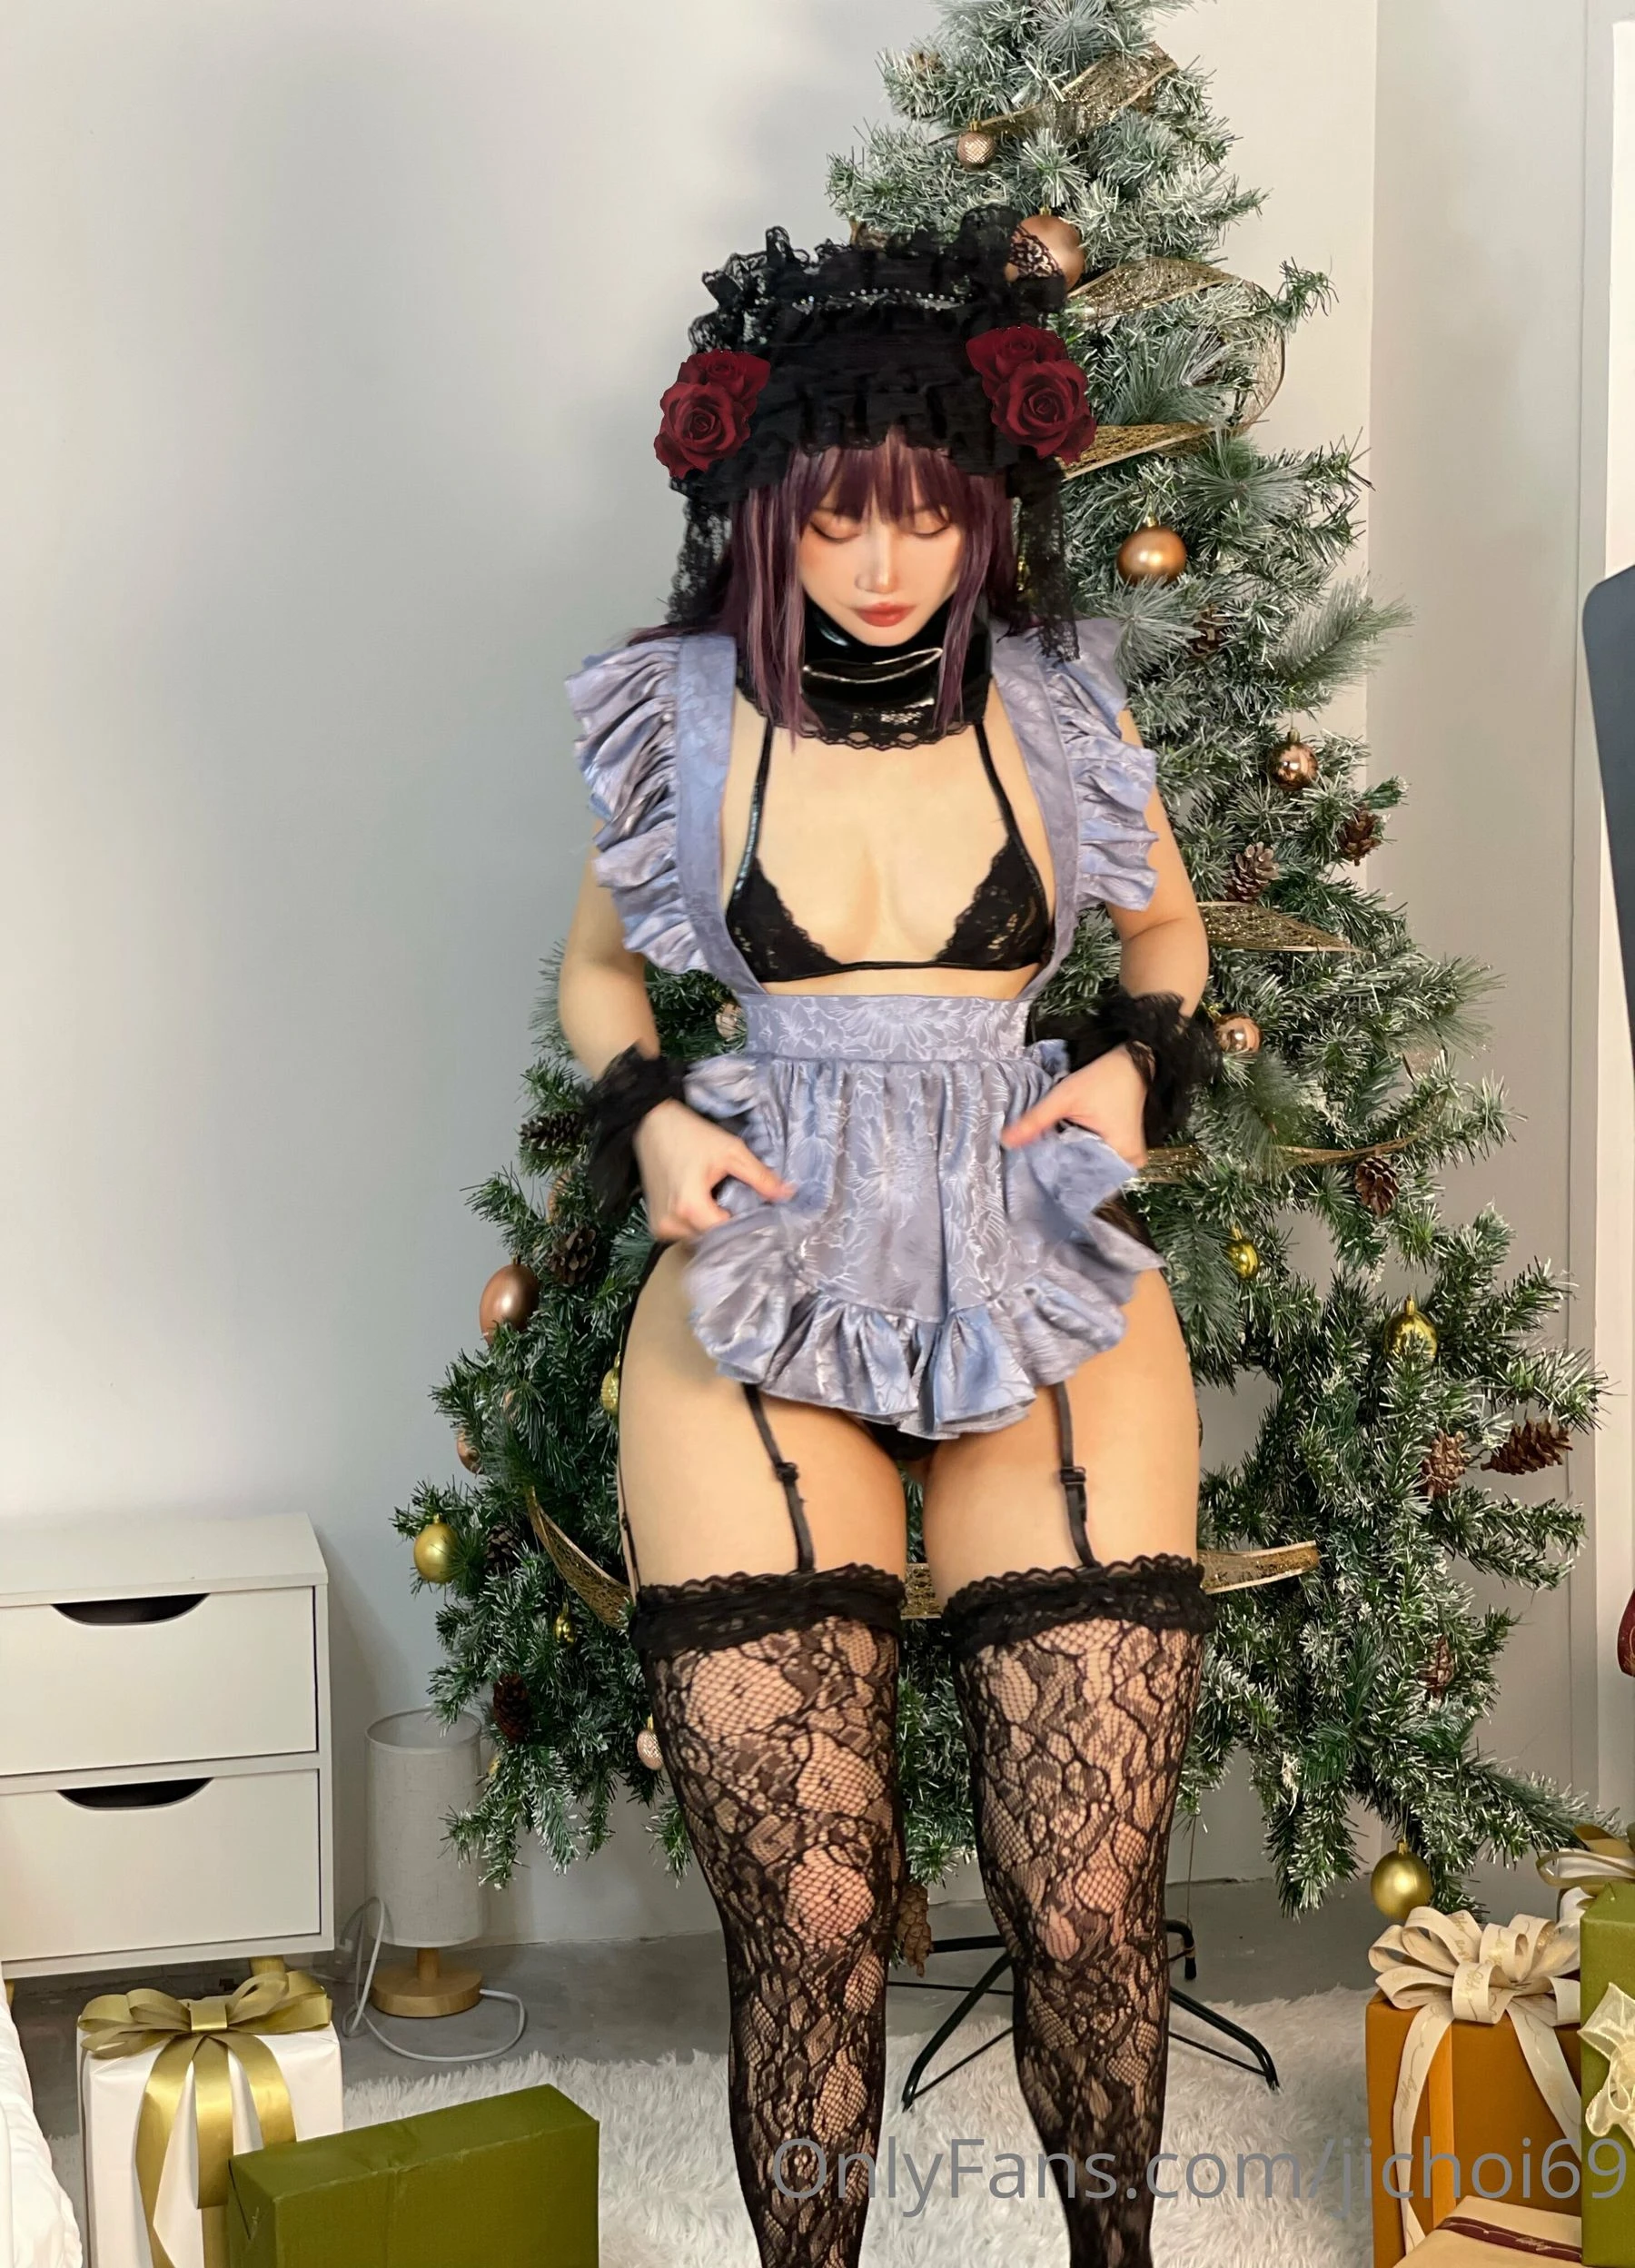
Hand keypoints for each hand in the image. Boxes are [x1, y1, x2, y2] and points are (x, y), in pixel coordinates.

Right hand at [633, 1099, 794, 1241]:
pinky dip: (697, 1221)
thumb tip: (788, 1194)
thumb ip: (760, 1177)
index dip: (746, 1225)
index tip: (758, 1214)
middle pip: (713, 1238)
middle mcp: (672, 1223)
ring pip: (699, 1237)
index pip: (727, 1233)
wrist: (652, 1123)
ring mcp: (661, 1226)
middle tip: (739, 1203)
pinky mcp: (656, 1223)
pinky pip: (685, 1232)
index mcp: (689, 1207)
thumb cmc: (691, 1134)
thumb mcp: (731, 1151)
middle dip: (729, 1224)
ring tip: (719, 1199)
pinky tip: (703, 1202)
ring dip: (712, 1224)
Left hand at [1000, 1046, 1149, 1169]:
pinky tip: (1064, 1149)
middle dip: (1062, 1170)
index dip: (1056, 1175)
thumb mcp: (1065, 1098)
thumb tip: (1006, 1141)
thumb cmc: (1103, 1078)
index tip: (1033, 1173)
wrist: (1131, 1062)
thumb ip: (1036, 1120)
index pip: (1083, 1179)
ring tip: (1048, 1158)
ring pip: (1091, 1167)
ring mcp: (1129, 1157)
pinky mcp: (1124, 1148)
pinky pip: (1098, 1158)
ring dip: (1071, 1162)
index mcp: (1122, 1157)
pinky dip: (1081, 1153)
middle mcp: (1129, 1163)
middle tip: (1036, 1167)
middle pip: (1087, 1176)